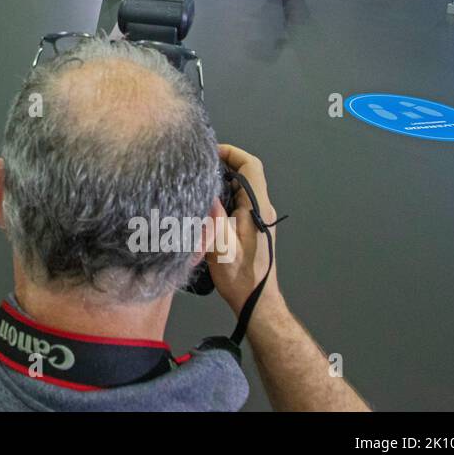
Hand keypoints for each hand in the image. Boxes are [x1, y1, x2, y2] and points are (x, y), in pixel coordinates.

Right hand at [208, 144, 281, 316]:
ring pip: (239, 187)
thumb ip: (213, 215)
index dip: (232, 152)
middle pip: (245, 173)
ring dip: (219, 181)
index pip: (251, 166)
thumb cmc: (240, 276)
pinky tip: (201, 204)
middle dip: (221, 164)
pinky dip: (220, 195)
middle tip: (194, 166)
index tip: (208, 152)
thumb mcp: (221, 245)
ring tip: (193, 183)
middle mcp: (260, 208)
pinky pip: (236, 201)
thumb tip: (202, 187)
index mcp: (257, 207)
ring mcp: (256, 218)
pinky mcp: (249, 227)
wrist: (255, 301)